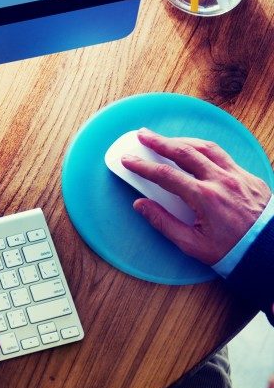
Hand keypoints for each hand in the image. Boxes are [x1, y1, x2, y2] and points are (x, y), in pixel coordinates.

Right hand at [120, 128, 271, 264]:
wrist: (272, 252)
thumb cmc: (234, 252)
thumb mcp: (193, 245)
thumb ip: (164, 223)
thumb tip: (141, 205)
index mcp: (205, 198)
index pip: (165, 175)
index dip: (143, 166)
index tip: (128, 159)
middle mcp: (222, 181)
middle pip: (184, 152)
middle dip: (160, 142)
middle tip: (143, 135)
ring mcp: (239, 176)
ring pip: (207, 148)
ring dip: (183, 141)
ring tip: (168, 139)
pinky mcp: (251, 178)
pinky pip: (224, 156)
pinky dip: (206, 150)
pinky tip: (197, 152)